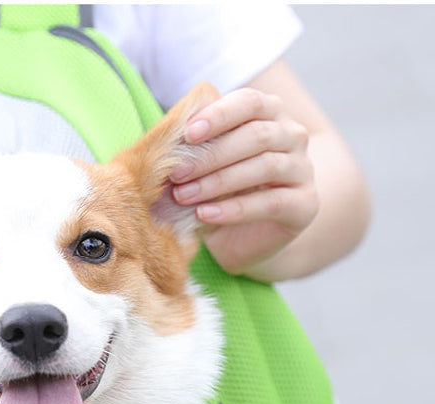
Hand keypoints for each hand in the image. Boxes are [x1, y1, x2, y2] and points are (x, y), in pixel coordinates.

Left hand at [171, 87, 318, 276]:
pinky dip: (234, 209)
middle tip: (176, 173)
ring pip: (265, 166)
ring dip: (219, 181)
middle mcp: (293, 136)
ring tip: (184, 196)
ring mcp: (303, 170)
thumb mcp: (206, 165)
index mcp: (270, 114)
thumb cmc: (221, 191)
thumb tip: (163, 140)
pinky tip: (204, 215)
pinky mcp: (305, 205)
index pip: (250, 102)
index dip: (219, 115)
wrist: (245, 236)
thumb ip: (196, 148)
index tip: (187, 134)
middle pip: (257, 135)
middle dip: (212, 154)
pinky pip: (270, 202)